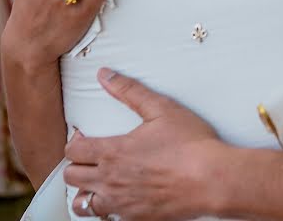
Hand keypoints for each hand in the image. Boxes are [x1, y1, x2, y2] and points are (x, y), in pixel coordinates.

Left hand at [64, 69, 225, 220]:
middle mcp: (111, 181)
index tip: (86, 138)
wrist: (212, 180)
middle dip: (76, 165)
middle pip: (71, 177)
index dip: (75, 142)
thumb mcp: (161, 108)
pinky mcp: (136, 218)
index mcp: (113, 152)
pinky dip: (108, 208)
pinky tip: (121, 198)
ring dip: (86, 192)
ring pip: (84, 204)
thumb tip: (105, 75)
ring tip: (99, 182)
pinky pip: (108, 218)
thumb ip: (129, 90)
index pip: (73, 151)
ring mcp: (121, 204)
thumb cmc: (190, 144)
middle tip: (92, 158)